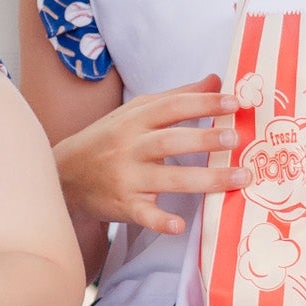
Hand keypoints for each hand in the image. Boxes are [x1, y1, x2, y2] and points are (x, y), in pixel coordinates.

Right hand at [51, 75, 237, 236]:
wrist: (65, 174)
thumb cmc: (108, 140)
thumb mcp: (135, 112)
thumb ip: (176, 97)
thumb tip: (216, 80)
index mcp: (136, 120)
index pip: (173, 107)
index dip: (203, 103)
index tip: (235, 102)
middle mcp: (131, 146)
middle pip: (171, 141)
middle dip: (204, 139)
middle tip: (236, 137)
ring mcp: (126, 177)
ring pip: (168, 178)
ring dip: (205, 179)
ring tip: (239, 177)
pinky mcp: (123, 205)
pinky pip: (143, 214)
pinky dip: (160, 220)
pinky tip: (179, 225)